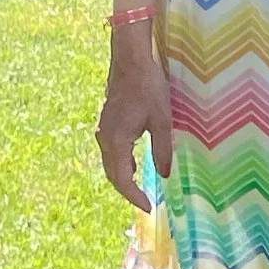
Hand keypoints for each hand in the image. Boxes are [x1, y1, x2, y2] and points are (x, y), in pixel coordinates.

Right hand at [97, 24, 173, 208]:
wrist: (130, 60)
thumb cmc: (148, 87)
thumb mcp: (161, 120)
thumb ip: (163, 149)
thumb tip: (165, 174)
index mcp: (116, 141)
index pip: (122, 180)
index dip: (134, 196)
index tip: (148, 207)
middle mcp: (104, 138)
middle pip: (112, 174)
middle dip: (128, 191)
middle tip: (145, 202)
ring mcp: (103, 130)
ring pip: (110, 163)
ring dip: (123, 177)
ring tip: (140, 189)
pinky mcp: (107, 122)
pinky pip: (111, 151)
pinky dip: (121, 163)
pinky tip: (133, 164)